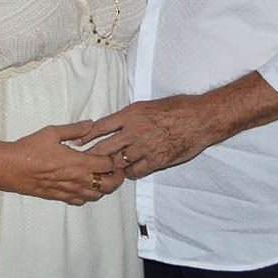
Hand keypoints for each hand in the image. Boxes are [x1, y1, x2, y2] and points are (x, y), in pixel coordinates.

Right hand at [0, 120, 122, 204]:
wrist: (10, 167)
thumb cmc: (29, 149)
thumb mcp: (52, 132)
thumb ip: (74, 129)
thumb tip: (90, 124)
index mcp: (78, 163)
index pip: (107, 164)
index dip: (114, 159)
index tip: (113, 154)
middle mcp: (77, 180)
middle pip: (108, 185)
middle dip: (116, 178)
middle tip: (116, 169)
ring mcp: (69, 191)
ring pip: (96, 196)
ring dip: (103, 187)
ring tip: (101, 177)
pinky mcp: (59, 197)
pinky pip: (81, 201)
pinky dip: (87, 195)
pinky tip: (83, 185)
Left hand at [77, 95, 212, 178]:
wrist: (200, 118)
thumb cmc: (177, 108)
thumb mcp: (147, 105)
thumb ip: (130, 116)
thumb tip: (116, 123)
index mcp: (130, 114)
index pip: (101, 126)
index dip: (87, 136)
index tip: (76, 142)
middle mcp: (134, 131)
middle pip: (105, 147)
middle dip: (92, 156)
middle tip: (82, 163)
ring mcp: (145, 147)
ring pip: (118, 162)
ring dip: (111, 166)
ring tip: (102, 171)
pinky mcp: (157, 160)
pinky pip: (136, 171)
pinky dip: (130, 173)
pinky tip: (128, 173)